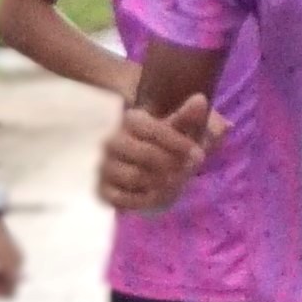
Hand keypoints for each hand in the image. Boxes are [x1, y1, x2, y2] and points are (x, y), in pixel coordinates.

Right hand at [99, 94, 217, 212]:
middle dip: (172, 164)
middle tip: (188, 171)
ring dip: (162, 183)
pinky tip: (157, 195)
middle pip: (144, 154)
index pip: (150, 128)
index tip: (198, 155)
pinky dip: (144, 201)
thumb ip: (189, 117)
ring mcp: (105, 166)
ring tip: (175, 183)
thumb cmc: (172, 146)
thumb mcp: (184, 131)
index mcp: (132, 120)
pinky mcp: (102, 189)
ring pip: (134, 176)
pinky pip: (122, 198)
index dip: (176, 142)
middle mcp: (113, 141)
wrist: (159, 173)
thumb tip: (199, 99)